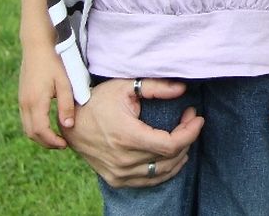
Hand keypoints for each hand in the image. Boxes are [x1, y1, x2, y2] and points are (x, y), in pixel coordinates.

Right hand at [18, 46, 74, 148]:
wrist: (37, 48)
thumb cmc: (54, 63)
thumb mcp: (65, 83)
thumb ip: (66, 105)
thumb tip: (68, 126)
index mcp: (35, 102)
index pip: (41, 131)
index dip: (52, 141)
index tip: (65, 145)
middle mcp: (25, 104)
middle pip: (32, 133)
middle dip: (46, 143)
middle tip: (62, 145)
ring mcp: (21, 101)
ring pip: (27, 128)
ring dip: (40, 137)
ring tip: (56, 138)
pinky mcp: (22, 98)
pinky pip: (26, 119)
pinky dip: (35, 128)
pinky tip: (48, 126)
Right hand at [62, 78, 203, 187]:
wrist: (70, 122)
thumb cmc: (99, 101)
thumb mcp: (126, 87)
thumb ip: (155, 88)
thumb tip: (182, 89)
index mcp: (127, 137)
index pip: (171, 145)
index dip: (190, 132)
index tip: (197, 117)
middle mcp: (124, 159)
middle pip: (170, 158)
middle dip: (187, 137)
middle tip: (190, 120)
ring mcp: (119, 173)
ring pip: (162, 172)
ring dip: (180, 155)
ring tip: (184, 135)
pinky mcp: (116, 179)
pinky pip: (149, 181)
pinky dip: (165, 170)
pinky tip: (173, 157)